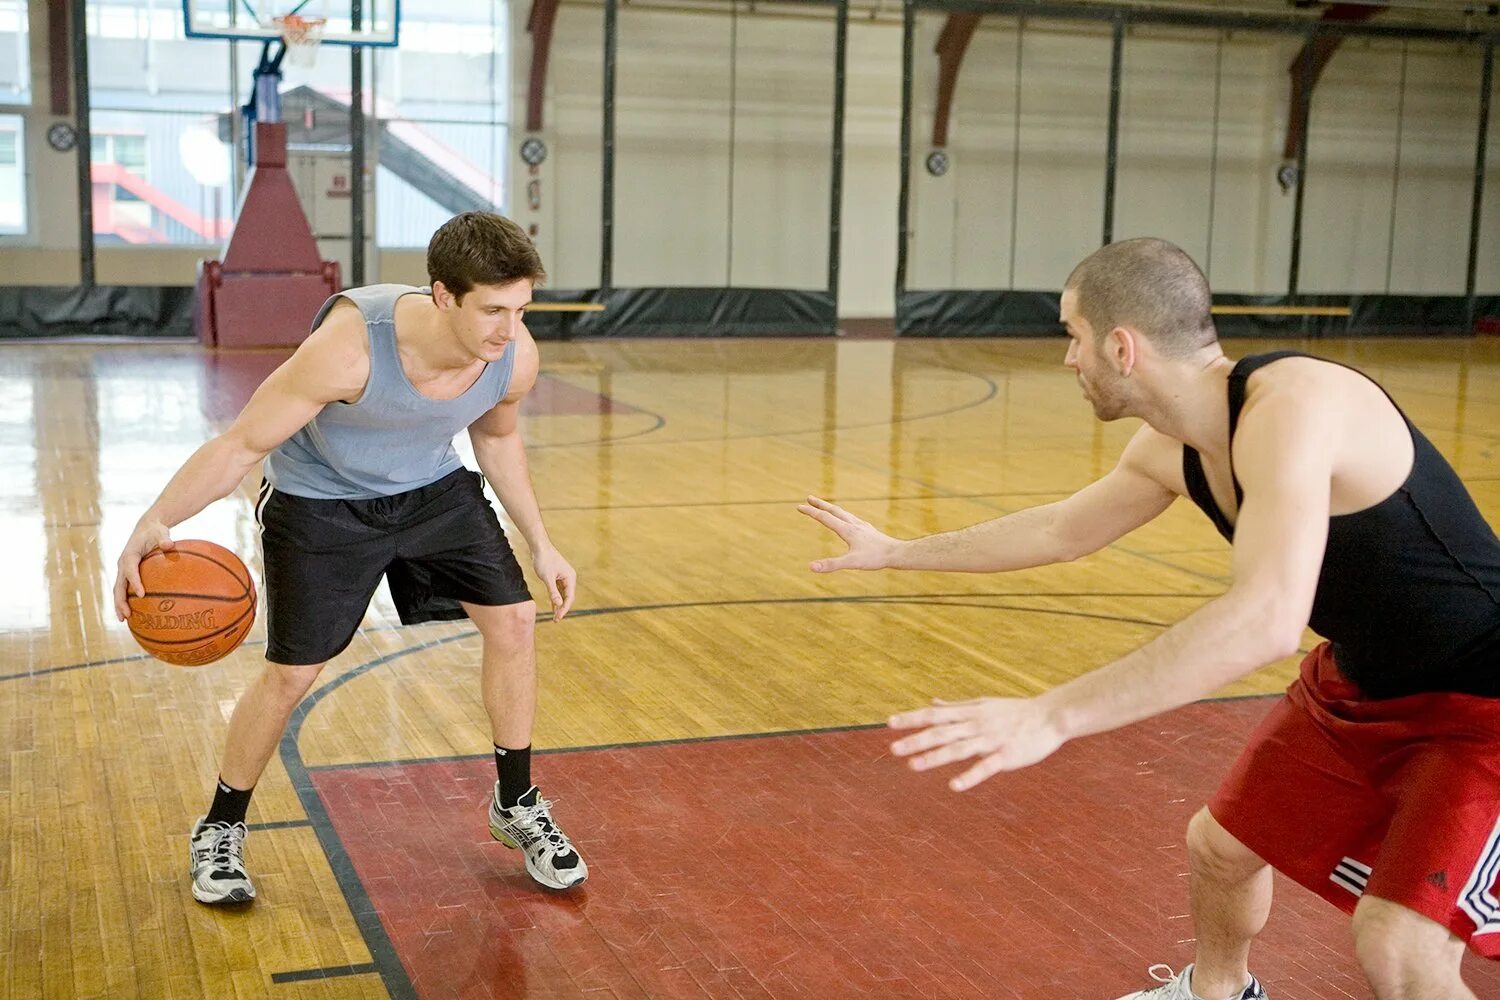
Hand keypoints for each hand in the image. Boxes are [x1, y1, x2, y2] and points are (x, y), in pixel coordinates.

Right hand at [113, 519, 174, 620]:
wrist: (146, 528)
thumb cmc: (155, 531)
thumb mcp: (160, 532)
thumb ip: (164, 539)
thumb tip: (170, 544)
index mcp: (129, 555)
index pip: (130, 571)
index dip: (135, 582)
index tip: (142, 594)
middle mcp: (123, 564)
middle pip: (119, 585)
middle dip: (120, 601)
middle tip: (127, 615)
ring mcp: (123, 570)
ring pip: (119, 590)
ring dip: (119, 604)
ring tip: (124, 619)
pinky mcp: (127, 574)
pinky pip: (125, 589)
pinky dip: (126, 601)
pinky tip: (134, 613)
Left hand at [531, 545, 576, 621]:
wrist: (539, 547)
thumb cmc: (543, 560)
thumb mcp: (547, 578)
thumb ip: (553, 592)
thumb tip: (559, 605)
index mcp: (570, 578)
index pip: (570, 597)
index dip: (564, 609)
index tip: (558, 618)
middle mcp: (569, 578)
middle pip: (568, 597)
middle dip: (562, 609)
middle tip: (555, 620)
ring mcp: (564, 577)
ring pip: (563, 595)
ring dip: (559, 605)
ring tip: (555, 616)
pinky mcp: (557, 576)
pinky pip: (558, 590)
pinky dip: (556, 598)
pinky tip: (553, 606)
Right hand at [797, 495, 899, 572]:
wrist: (896, 553)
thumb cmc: (875, 558)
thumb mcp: (851, 563)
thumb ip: (831, 564)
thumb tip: (811, 567)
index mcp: (847, 530)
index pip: (824, 518)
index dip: (811, 512)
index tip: (798, 506)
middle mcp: (853, 524)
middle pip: (834, 510)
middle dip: (820, 505)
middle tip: (809, 498)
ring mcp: (862, 526)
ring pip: (844, 513)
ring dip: (832, 508)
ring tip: (826, 507)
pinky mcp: (868, 530)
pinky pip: (853, 519)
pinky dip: (845, 515)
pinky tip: (848, 520)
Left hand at [888, 695, 1066, 790]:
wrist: (1052, 715)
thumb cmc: (1016, 711)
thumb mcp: (984, 703)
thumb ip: (957, 706)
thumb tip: (932, 703)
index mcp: (970, 713)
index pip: (935, 715)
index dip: (912, 718)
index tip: (890, 723)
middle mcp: (976, 725)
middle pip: (941, 732)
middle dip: (916, 740)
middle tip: (892, 749)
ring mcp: (991, 740)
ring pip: (958, 749)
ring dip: (934, 757)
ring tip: (913, 765)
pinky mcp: (1006, 756)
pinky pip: (985, 767)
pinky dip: (970, 776)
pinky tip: (954, 785)